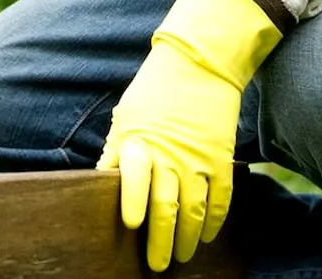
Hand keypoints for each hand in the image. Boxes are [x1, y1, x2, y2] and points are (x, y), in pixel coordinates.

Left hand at [99, 0, 282, 271]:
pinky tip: (207, 235)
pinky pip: (221, 198)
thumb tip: (100, 181)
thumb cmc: (154, 91)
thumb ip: (115, 151)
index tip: (131, 226)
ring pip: (195, 210)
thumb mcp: (126, 116)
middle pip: (166, 206)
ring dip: (188, 239)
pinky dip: (214, 221)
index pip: (134, 177)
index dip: (132, 202)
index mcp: (140, 141)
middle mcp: (170, 154)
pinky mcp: (222, 158)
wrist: (200, 62)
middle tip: (157, 265)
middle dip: (161, 240)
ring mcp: (199, 158)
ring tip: (182, 256)